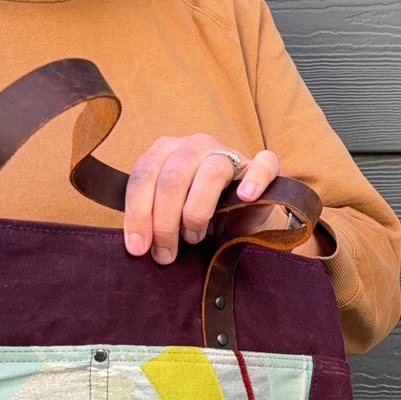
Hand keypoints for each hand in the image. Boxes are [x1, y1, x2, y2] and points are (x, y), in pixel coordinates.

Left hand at [123, 133, 323, 263]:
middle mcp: (194, 145)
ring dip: (197, 212)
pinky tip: (245, 197)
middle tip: (165, 253)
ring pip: (211, 173)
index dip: (138, 214)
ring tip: (194, 238)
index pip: (143, 176)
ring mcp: (227, 152)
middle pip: (173, 178)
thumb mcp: (166, 214)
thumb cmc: (196, 215)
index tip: (137, 248)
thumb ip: (151, 220)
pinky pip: (263, 164)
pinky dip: (255, 180)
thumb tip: (137, 247)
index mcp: (164, 151)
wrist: (236, 217)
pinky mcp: (258, 165)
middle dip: (164, 222)